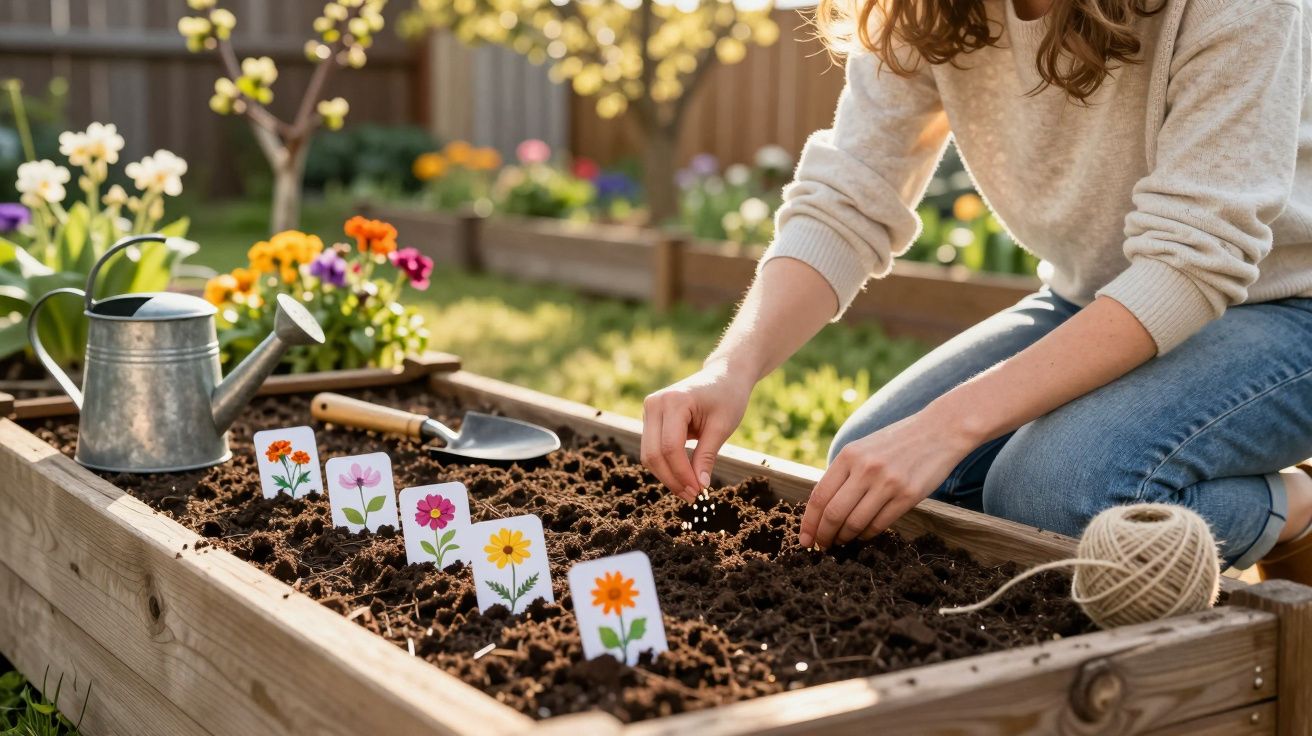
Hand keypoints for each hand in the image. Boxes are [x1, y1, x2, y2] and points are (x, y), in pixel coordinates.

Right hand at [641, 362, 751, 501]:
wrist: (724, 375)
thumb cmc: (728, 397)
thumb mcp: (722, 427)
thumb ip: (707, 456)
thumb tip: (699, 487)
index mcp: (673, 401)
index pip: (670, 447)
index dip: (683, 474)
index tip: (699, 492)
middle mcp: (654, 404)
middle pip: (653, 454)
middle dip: (672, 479)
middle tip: (694, 497)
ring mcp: (649, 410)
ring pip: (649, 455)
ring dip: (668, 477)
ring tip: (690, 491)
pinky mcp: (650, 419)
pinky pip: (652, 449)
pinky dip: (666, 466)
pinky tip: (684, 478)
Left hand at [799, 410, 977, 548]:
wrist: (940, 430)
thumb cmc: (897, 442)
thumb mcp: (863, 448)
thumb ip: (844, 472)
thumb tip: (822, 508)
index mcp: (849, 455)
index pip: (820, 496)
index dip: (809, 522)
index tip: (804, 539)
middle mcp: (865, 468)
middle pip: (834, 514)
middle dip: (824, 535)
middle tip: (821, 546)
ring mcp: (887, 482)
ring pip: (855, 523)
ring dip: (845, 538)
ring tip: (842, 541)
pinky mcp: (908, 495)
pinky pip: (879, 524)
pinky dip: (866, 534)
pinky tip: (863, 535)